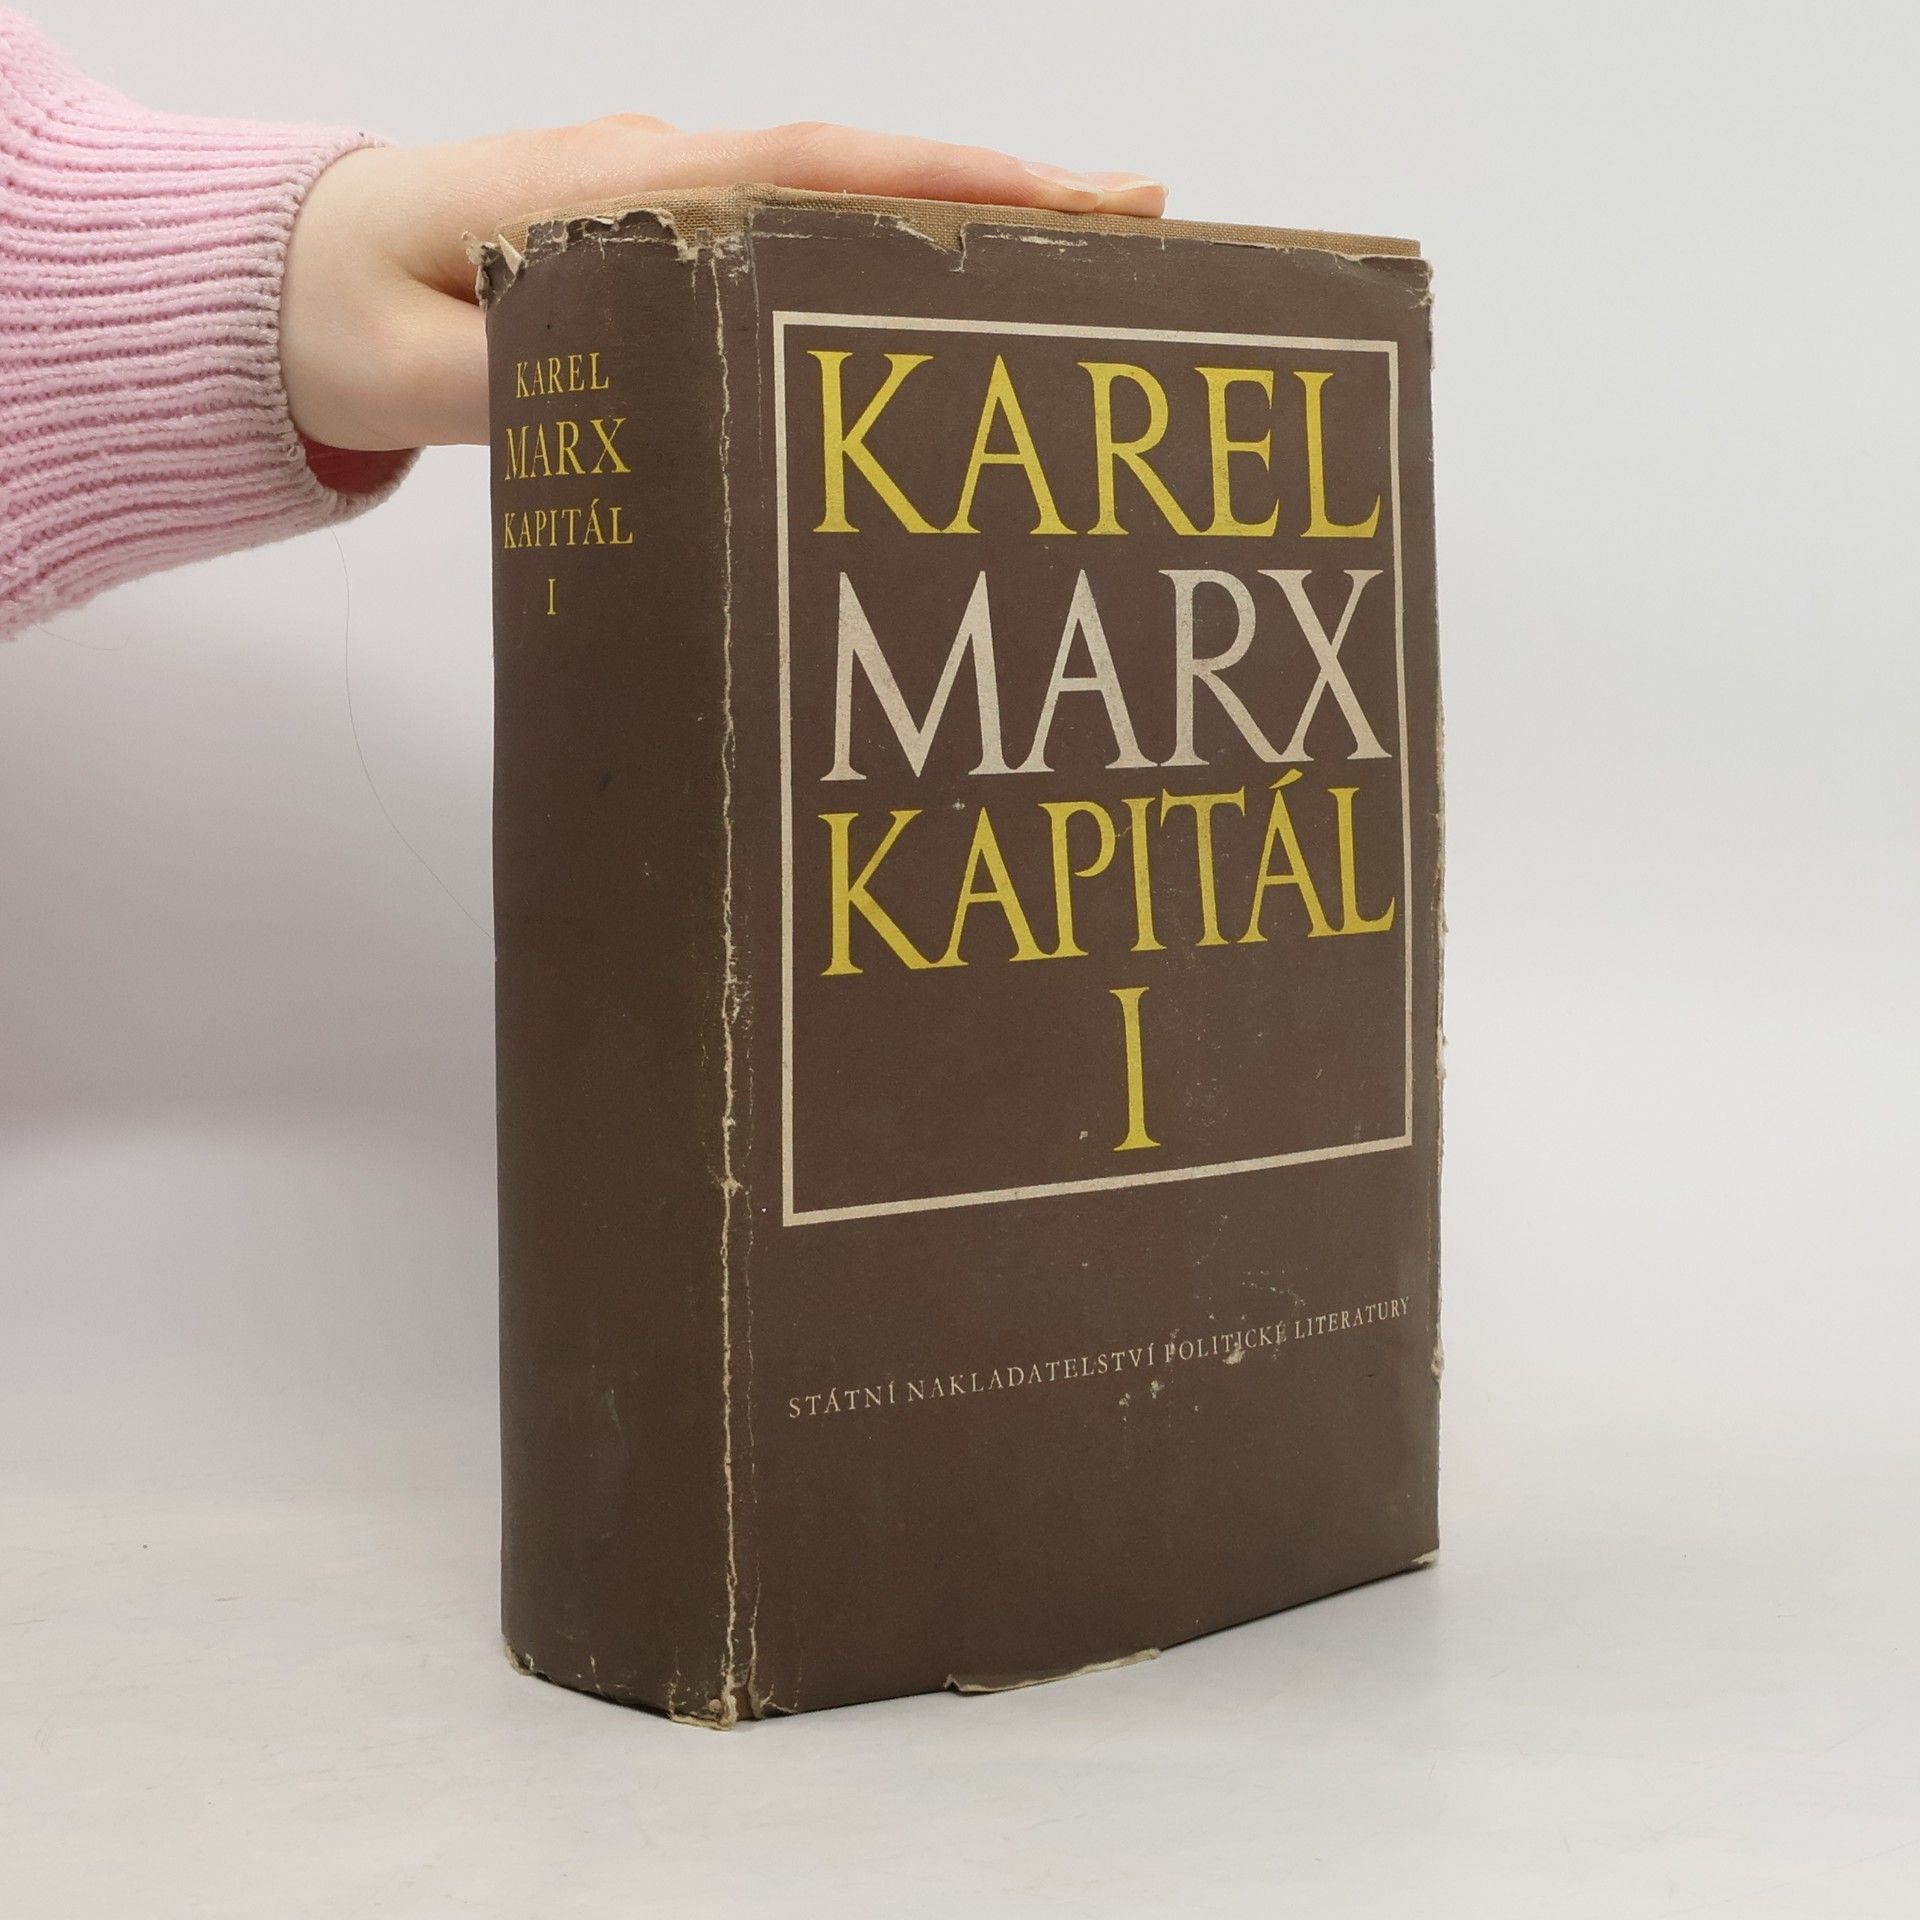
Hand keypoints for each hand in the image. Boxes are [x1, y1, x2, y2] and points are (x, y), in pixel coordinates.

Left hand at [280, 120, 1167, 452]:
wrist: (264, 282)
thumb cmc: (336, 314)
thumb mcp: (423, 368)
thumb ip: (537, 384)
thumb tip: (655, 402)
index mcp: (616, 193)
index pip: (810, 171)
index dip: (943, 187)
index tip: (1066, 202)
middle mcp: (655, 178)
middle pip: (855, 171)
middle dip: (996, 194)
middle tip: (1134, 218)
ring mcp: (657, 203)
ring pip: (832, 198)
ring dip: (952, 220)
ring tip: (1073, 253)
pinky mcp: (651, 240)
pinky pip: (786, 232)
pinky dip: (878, 248)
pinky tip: (932, 293)